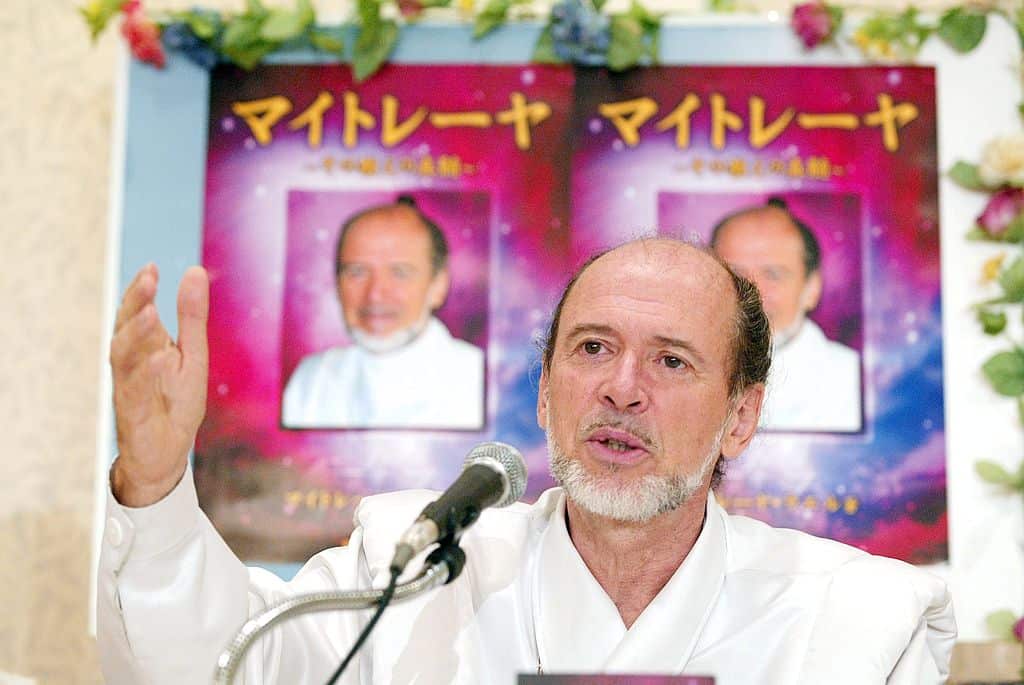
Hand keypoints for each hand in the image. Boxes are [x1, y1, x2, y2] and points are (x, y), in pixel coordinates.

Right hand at [109, 264, 208, 506]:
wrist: (167, 455)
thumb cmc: (175, 402)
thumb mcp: (192, 355)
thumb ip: (192, 317)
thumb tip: (195, 270)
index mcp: (143, 347)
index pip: (136, 312)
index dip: (141, 290)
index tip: (152, 267)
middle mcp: (130, 364)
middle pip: (124, 328)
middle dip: (134, 303)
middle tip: (149, 280)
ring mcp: (128, 388)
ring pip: (122, 357)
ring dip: (136, 334)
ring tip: (152, 313)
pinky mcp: (133, 414)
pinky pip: (135, 391)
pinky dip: (148, 372)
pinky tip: (164, 356)